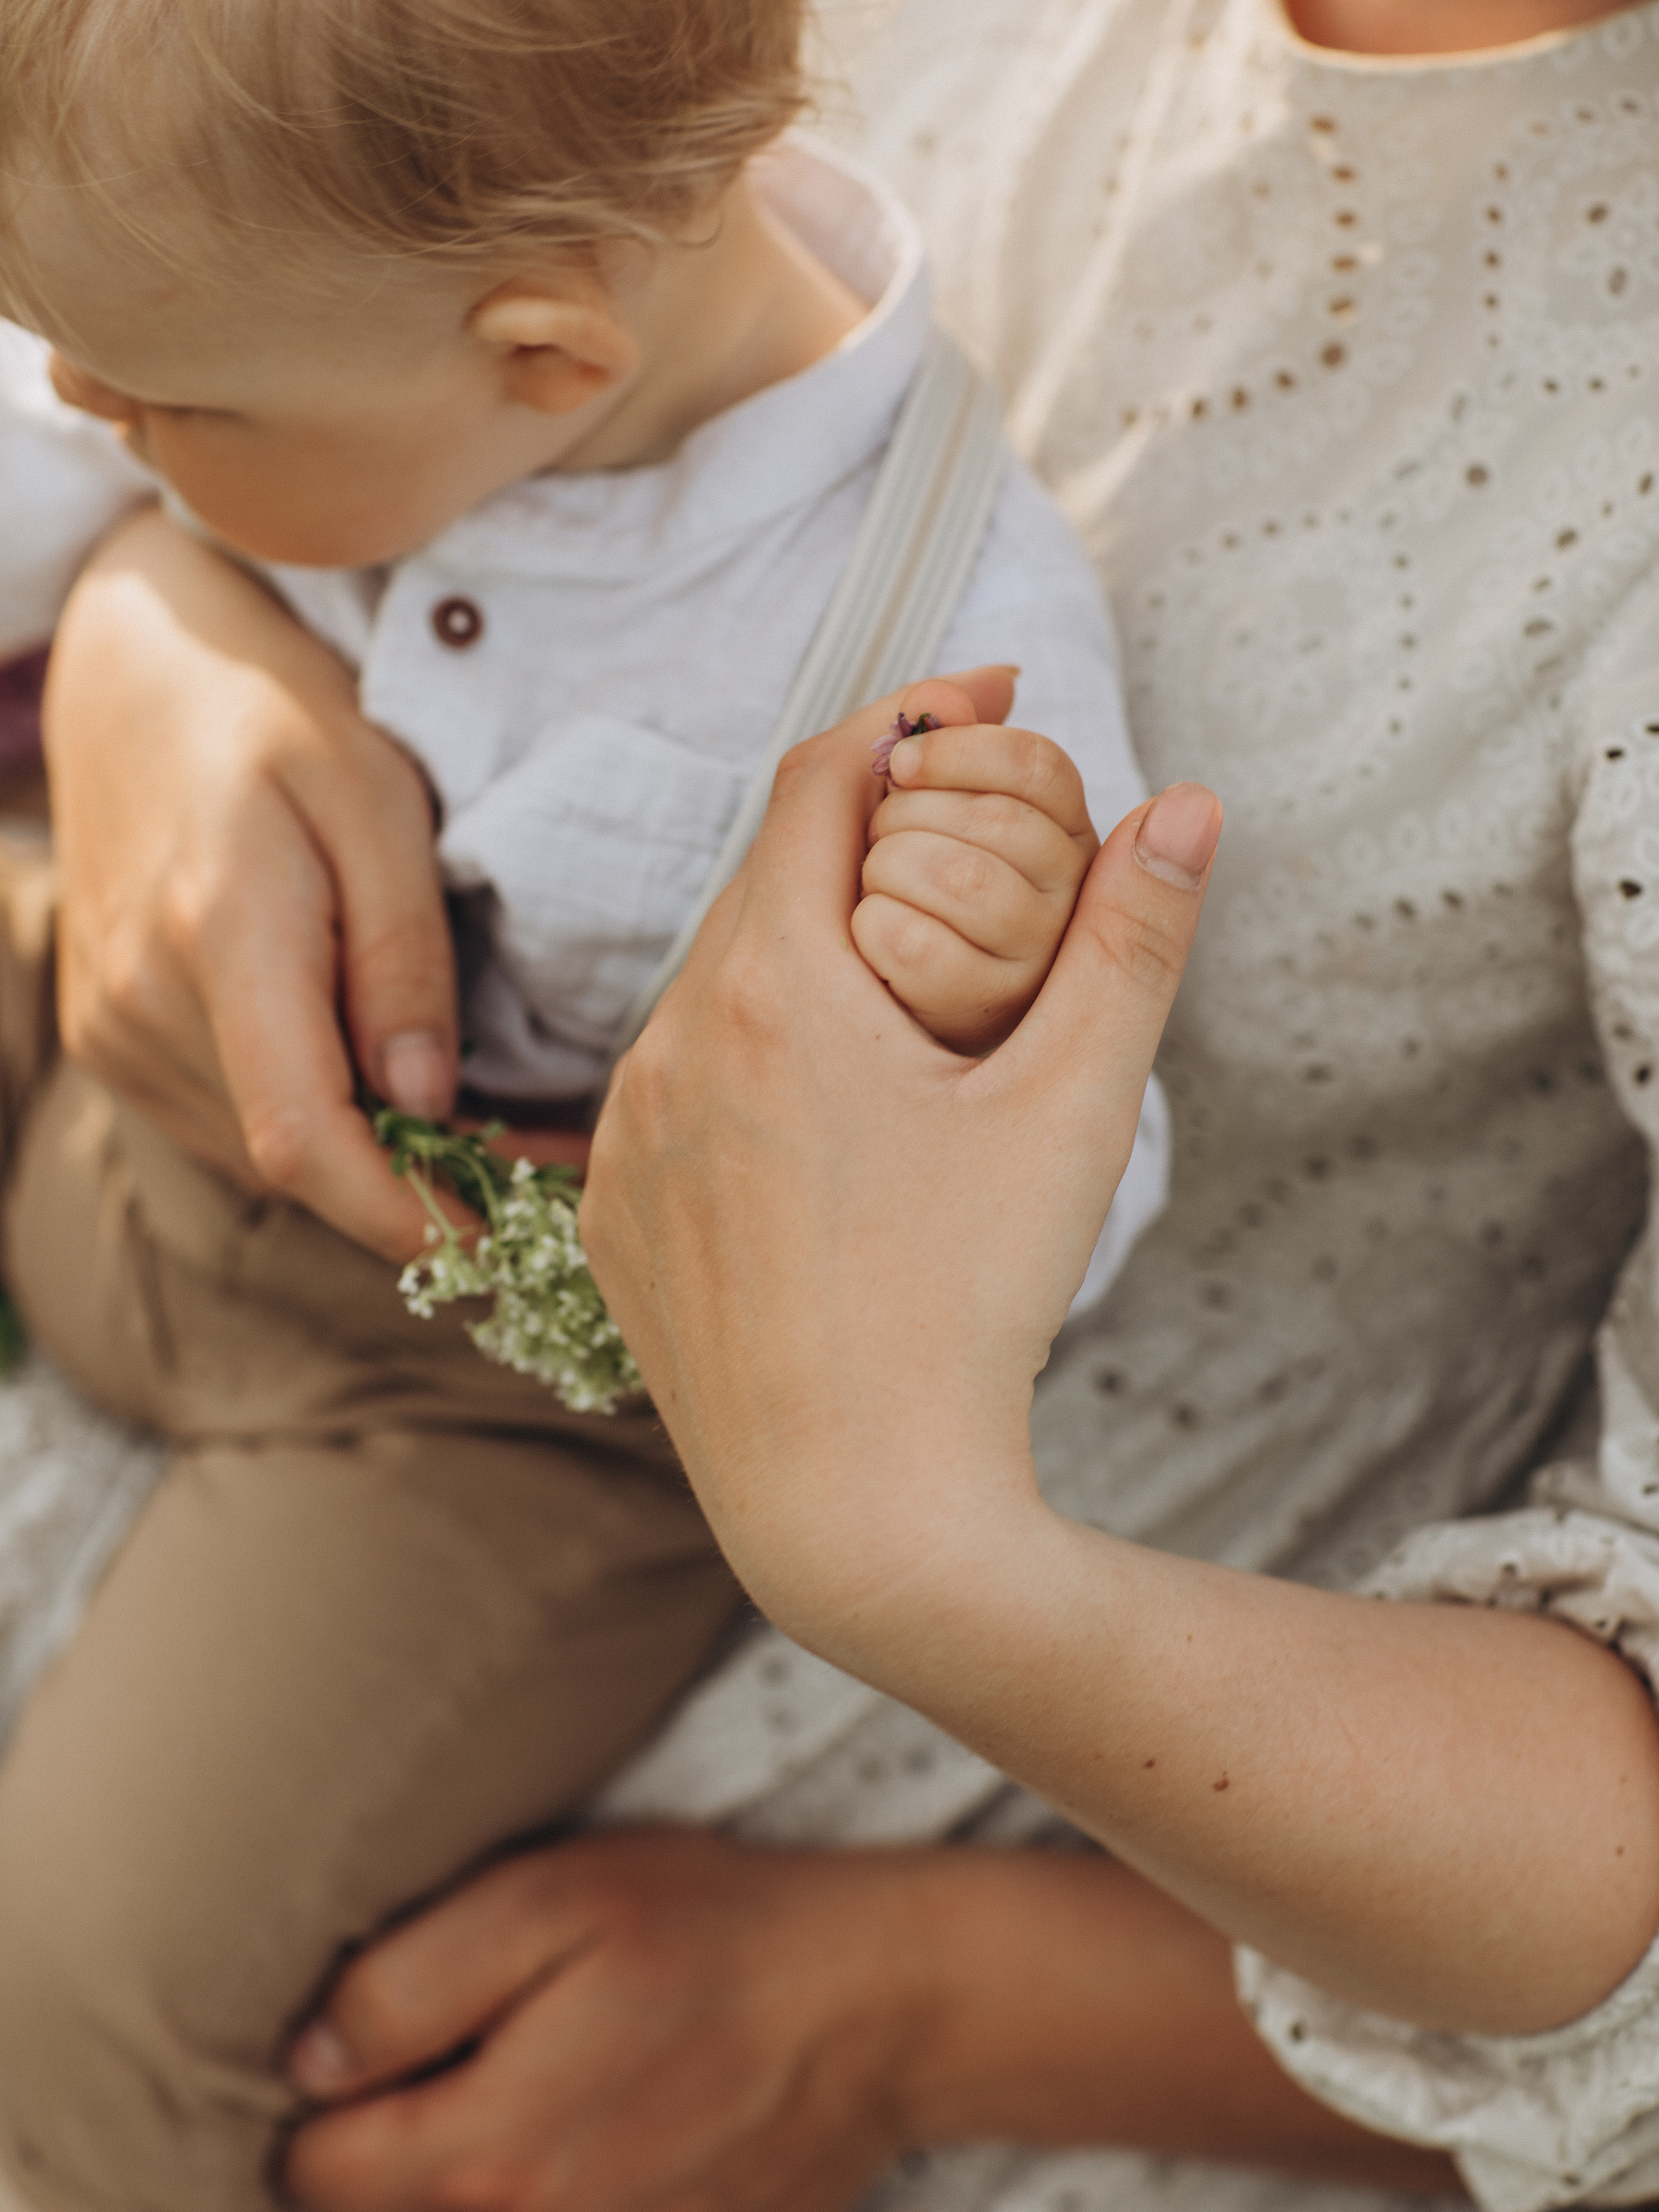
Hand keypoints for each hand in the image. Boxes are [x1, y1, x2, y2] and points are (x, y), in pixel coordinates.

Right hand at [46, 507, 456, 1258]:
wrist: (132, 674)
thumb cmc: (276, 714)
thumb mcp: (376, 800)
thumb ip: (402, 952)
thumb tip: (423, 1100)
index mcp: (218, 936)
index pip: (304, 1140)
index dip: (406, 1213)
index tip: (506, 1236)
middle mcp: (142, 1005)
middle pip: (293, 1162)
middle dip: (421, 1187)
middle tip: (543, 1168)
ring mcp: (111, 1029)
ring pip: (260, 1154)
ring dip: (370, 1161)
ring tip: (484, 1124)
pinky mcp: (108, 1037)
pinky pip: (226, 1122)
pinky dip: (312, 1125)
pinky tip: (384, 1085)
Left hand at [284, 1829, 1458, 2211]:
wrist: (881, 2001)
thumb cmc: (716, 1930)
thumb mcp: (551, 1898)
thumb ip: (406, 1984)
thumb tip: (309, 2062)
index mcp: (493, 2157)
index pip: (314, 2174)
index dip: (320, 2101)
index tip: (367, 2044)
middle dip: (362, 2182)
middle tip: (418, 2085)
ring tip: (478, 2133)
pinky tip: (556, 2178)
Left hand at [582, 665, 1218, 1667]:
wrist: (855, 1513)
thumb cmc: (969, 1310)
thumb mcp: (1074, 1113)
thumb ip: (1131, 944)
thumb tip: (1185, 805)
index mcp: (772, 990)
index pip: (819, 781)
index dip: (905, 717)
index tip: (981, 697)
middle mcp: (670, 1045)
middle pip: (765, 879)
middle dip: (864, 834)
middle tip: (968, 827)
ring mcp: (628, 1137)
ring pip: (715, 986)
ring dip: (803, 950)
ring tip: (908, 973)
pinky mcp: (615, 1215)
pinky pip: (678, 1088)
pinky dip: (748, 1057)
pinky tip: (827, 1101)